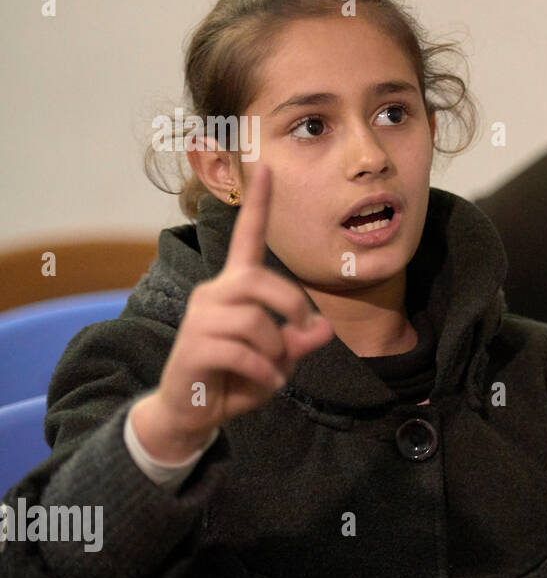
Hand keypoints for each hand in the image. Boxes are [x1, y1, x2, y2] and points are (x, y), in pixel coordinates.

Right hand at [132, 166, 334, 460]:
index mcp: (236, 286)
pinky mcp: (193, 346)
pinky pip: (242, 352)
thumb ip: (299, 340)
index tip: (267, 166)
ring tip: (273, 370)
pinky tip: (265, 383)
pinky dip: (264, 372)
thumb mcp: (279, 358)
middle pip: (262, 282)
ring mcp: (200, 319)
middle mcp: (214, 293)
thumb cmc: (237, 376)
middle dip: (293, 307)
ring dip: (276, 351)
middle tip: (304, 333)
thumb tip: (323, 328)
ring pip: (254, 321)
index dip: (260, 205)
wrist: (194, 411)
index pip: (247, 237)